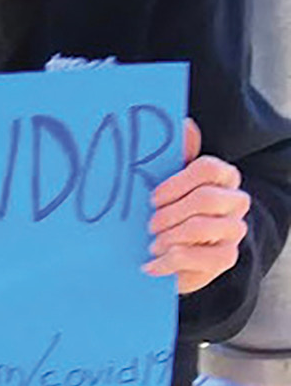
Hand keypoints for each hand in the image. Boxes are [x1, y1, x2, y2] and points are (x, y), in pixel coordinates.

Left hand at [144, 119, 249, 293]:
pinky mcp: (226, 257)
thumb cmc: (168, 206)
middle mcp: (235, 200)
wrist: (171, 249)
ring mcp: (234, 230)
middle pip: (206, 199)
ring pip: (201, 228)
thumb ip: (176, 154)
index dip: (177, 183)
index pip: (209, 168)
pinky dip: (170, 260)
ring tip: (151, 242)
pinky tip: (152, 262)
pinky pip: (200, 258)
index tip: (152, 196)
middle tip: (149, 222)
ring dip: (169, 236)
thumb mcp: (166, 179)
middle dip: (171, 212)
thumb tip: (185, 123)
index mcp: (223, 175)